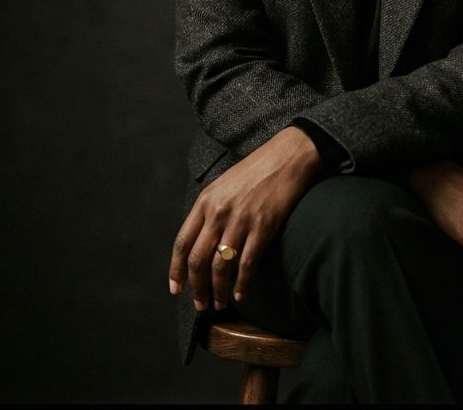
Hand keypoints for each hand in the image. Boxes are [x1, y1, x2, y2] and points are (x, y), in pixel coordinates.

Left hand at [168, 126, 321, 311]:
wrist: (286, 157)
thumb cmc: (255, 171)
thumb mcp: (222, 185)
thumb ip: (208, 211)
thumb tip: (199, 243)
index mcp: (205, 201)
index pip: (182, 243)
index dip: (176, 270)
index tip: (176, 289)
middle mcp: (219, 212)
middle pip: (198, 260)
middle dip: (196, 288)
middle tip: (200, 304)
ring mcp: (241, 220)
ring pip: (221, 267)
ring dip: (218, 291)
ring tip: (220, 303)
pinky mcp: (263, 226)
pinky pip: (247, 263)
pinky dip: (241, 283)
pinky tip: (240, 293)